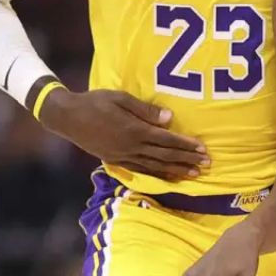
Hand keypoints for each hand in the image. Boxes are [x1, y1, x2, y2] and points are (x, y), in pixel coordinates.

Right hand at [38, 87, 209, 179]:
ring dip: (176, 170)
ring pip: (155, 167)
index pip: (166, 140)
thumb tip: (169, 119)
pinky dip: (157, 175)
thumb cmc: (96, 102)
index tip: (202, 148)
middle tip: (207, 164)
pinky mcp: (117, 161)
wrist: (68, 118)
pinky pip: (142, 170)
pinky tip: (169, 177)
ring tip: (194, 174)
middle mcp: (131, 147)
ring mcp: (123, 156)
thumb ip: (145, 110)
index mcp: (134, 130)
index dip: (185, 145)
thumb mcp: (121, 98)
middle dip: (187, 160)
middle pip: (165, 156)